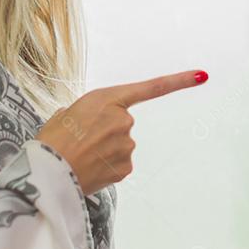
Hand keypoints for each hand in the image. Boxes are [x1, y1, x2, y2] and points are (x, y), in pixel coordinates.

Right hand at [36, 70, 207, 194]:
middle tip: (79, 142)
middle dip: (105, 133)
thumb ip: (87, 112)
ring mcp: (127, 144)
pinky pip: (118, 165)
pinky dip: (105, 168)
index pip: (151, 88)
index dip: (179, 81)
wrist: (45, 173)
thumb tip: (91, 124)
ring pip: (120, 146)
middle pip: (122, 124)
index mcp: (106, 99)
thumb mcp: (65, 114)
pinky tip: (88, 169)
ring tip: (79, 157)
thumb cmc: (50, 141)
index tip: (203, 75)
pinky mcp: (126, 167)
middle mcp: (123, 119)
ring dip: (104, 152)